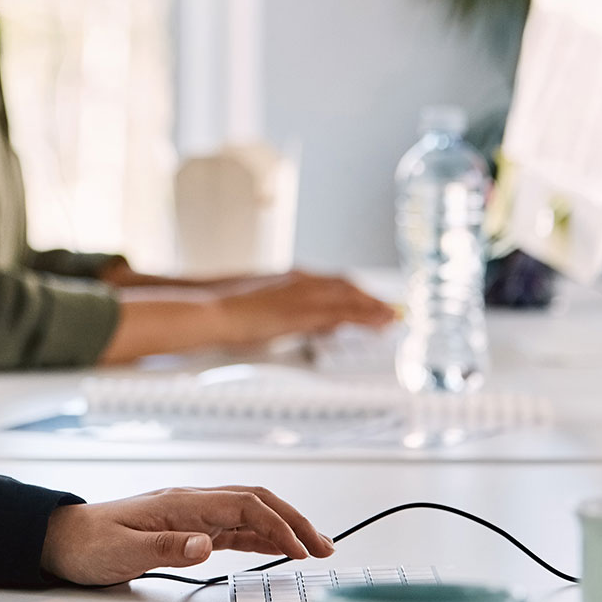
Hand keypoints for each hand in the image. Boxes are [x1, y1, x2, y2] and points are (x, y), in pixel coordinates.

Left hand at [40, 486, 333, 584]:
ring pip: (249, 513)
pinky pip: (233, 529)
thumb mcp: (123, 551)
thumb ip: (166, 547)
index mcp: (180, 503)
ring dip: (282, 527)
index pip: (244, 507)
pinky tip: (276, 549)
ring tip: (313, 549)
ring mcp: (191, 514)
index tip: (303, 551)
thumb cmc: (87, 544)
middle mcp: (191, 503)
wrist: (60, 540)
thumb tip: (207, 545)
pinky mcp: (187, 530)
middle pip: (256, 502)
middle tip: (324, 547)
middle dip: (294, 520)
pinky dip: (261, 537)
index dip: (279, 526)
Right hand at [214, 270, 394, 341]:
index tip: (363, 300)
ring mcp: (304, 294)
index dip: (349, 291)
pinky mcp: (306, 311)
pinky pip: (346, 313)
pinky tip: (380, 323)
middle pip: (345, 286)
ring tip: (391, 317)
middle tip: (386, 309)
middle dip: (367, 297)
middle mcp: (300, 280)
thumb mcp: (251, 304)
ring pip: (351, 297)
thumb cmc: (221, 309)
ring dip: (373, 306)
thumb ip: (273, 310)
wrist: (211, 309)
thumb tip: (283, 319)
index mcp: (286, 278)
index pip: (327, 282)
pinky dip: (367, 317)